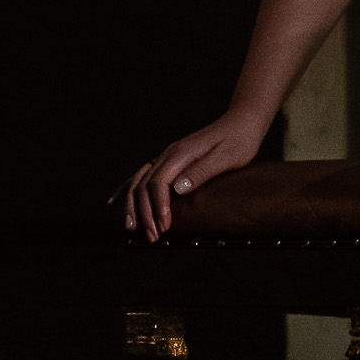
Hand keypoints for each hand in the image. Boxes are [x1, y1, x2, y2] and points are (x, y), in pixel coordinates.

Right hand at [119, 114, 265, 238]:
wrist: (242, 121)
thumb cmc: (239, 141)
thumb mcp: (226, 158)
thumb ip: (201, 172)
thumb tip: (176, 189)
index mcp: (180, 154)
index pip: (158, 184)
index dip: (158, 207)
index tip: (163, 226)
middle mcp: (169, 155)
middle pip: (144, 185)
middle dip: (144, 213)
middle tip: (152, 237)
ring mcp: (168, 157)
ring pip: (139, 182)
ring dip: (134, 206)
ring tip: (132, 228)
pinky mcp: (171, 161)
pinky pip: (143, 176)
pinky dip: (128, 190)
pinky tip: (117, 201)